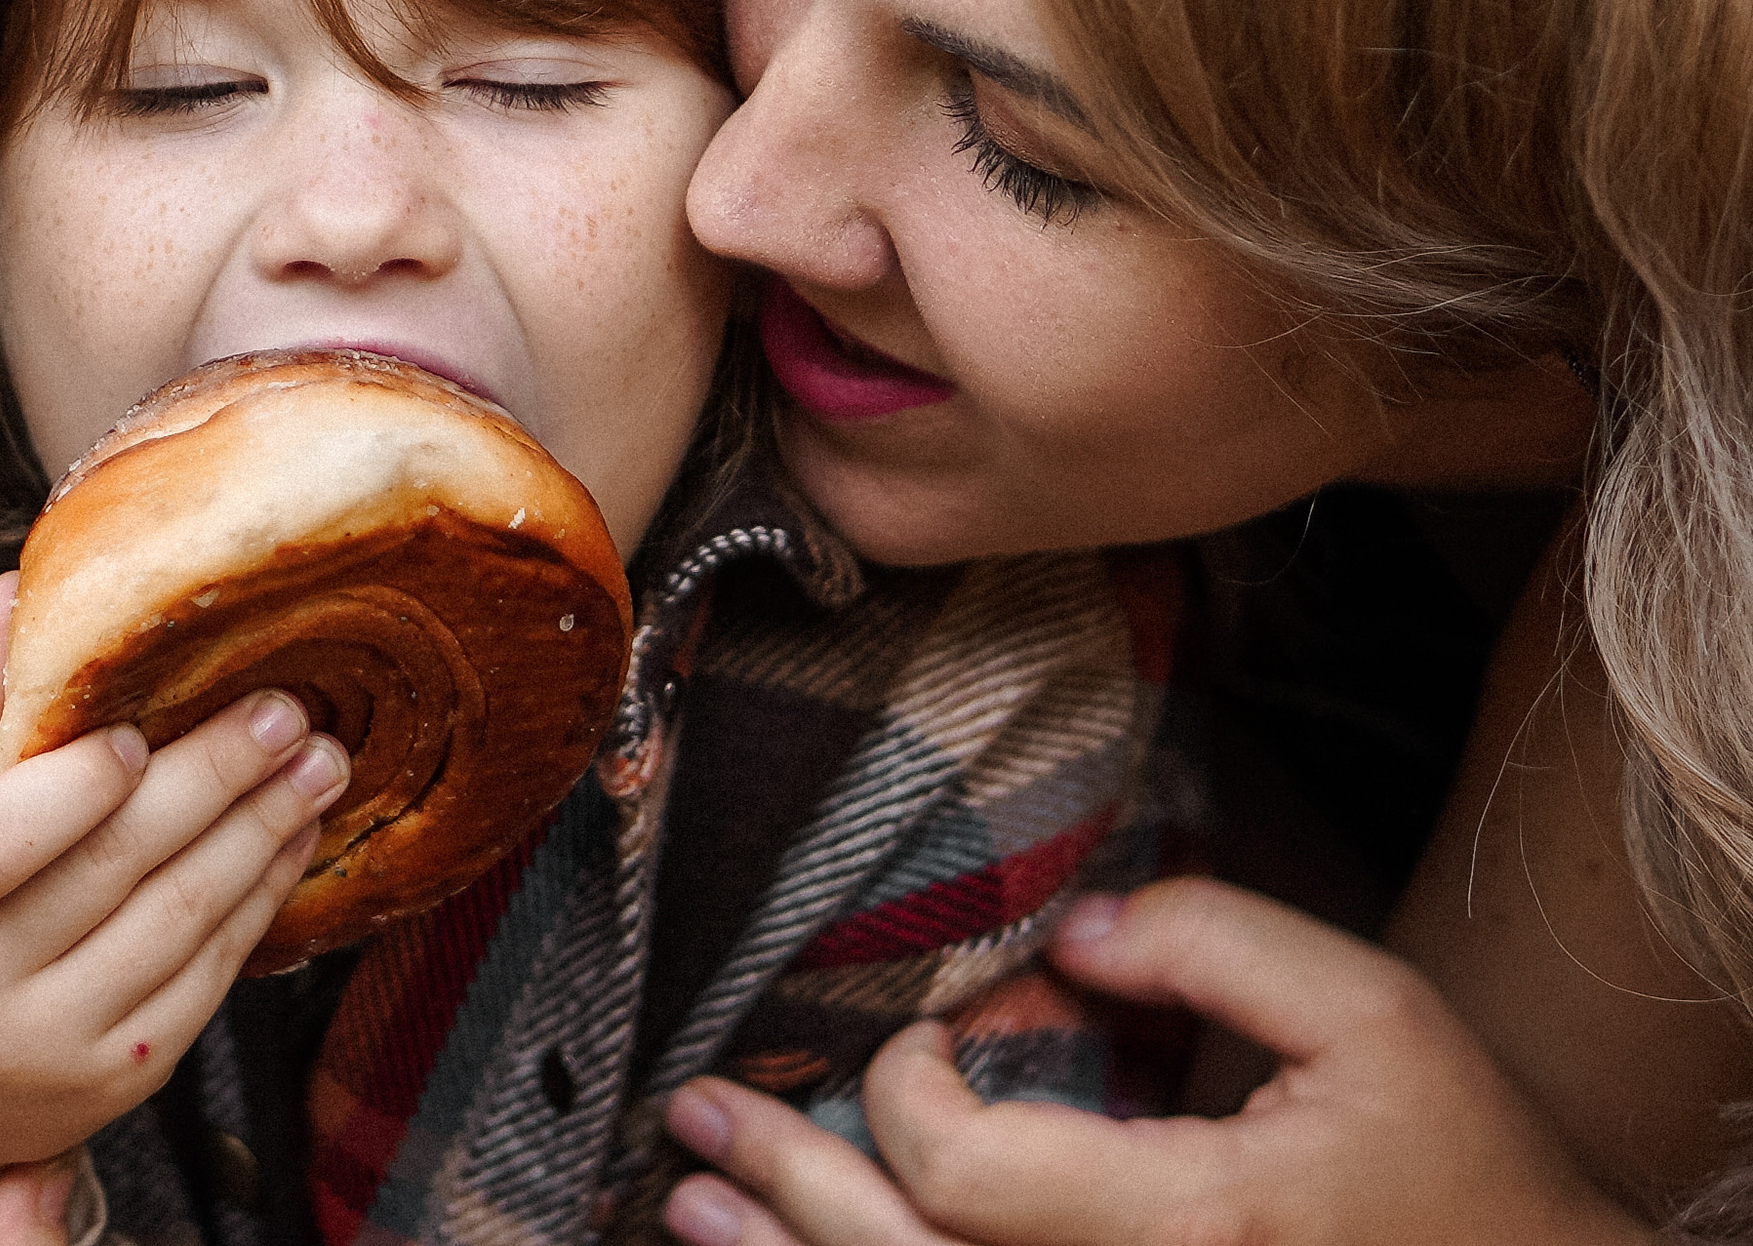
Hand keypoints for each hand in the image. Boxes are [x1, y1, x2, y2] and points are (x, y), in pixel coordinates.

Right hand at [0, 571, 349, 1245]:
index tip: (147, 724)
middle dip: (213, 778)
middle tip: (285, 710)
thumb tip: (22, 588)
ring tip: (319, 760)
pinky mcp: (115, 1077)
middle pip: (111, 865)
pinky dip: (260, 896)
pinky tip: (293, 833)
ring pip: (178, 919)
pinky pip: (207, 976)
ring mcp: (42, 1045)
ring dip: (262, 831)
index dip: (80, 784)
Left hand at [662, 879, 1658, 1245]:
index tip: (911, 1040)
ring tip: (689, 1205)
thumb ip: (1217, 943)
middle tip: (691, 1111)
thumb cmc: (1464, 1171)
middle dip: (781, 1184)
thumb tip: (1078, 936)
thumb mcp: (1374, 1019)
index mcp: (1188, 1231)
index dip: (902, 1091)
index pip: (966, 1174)